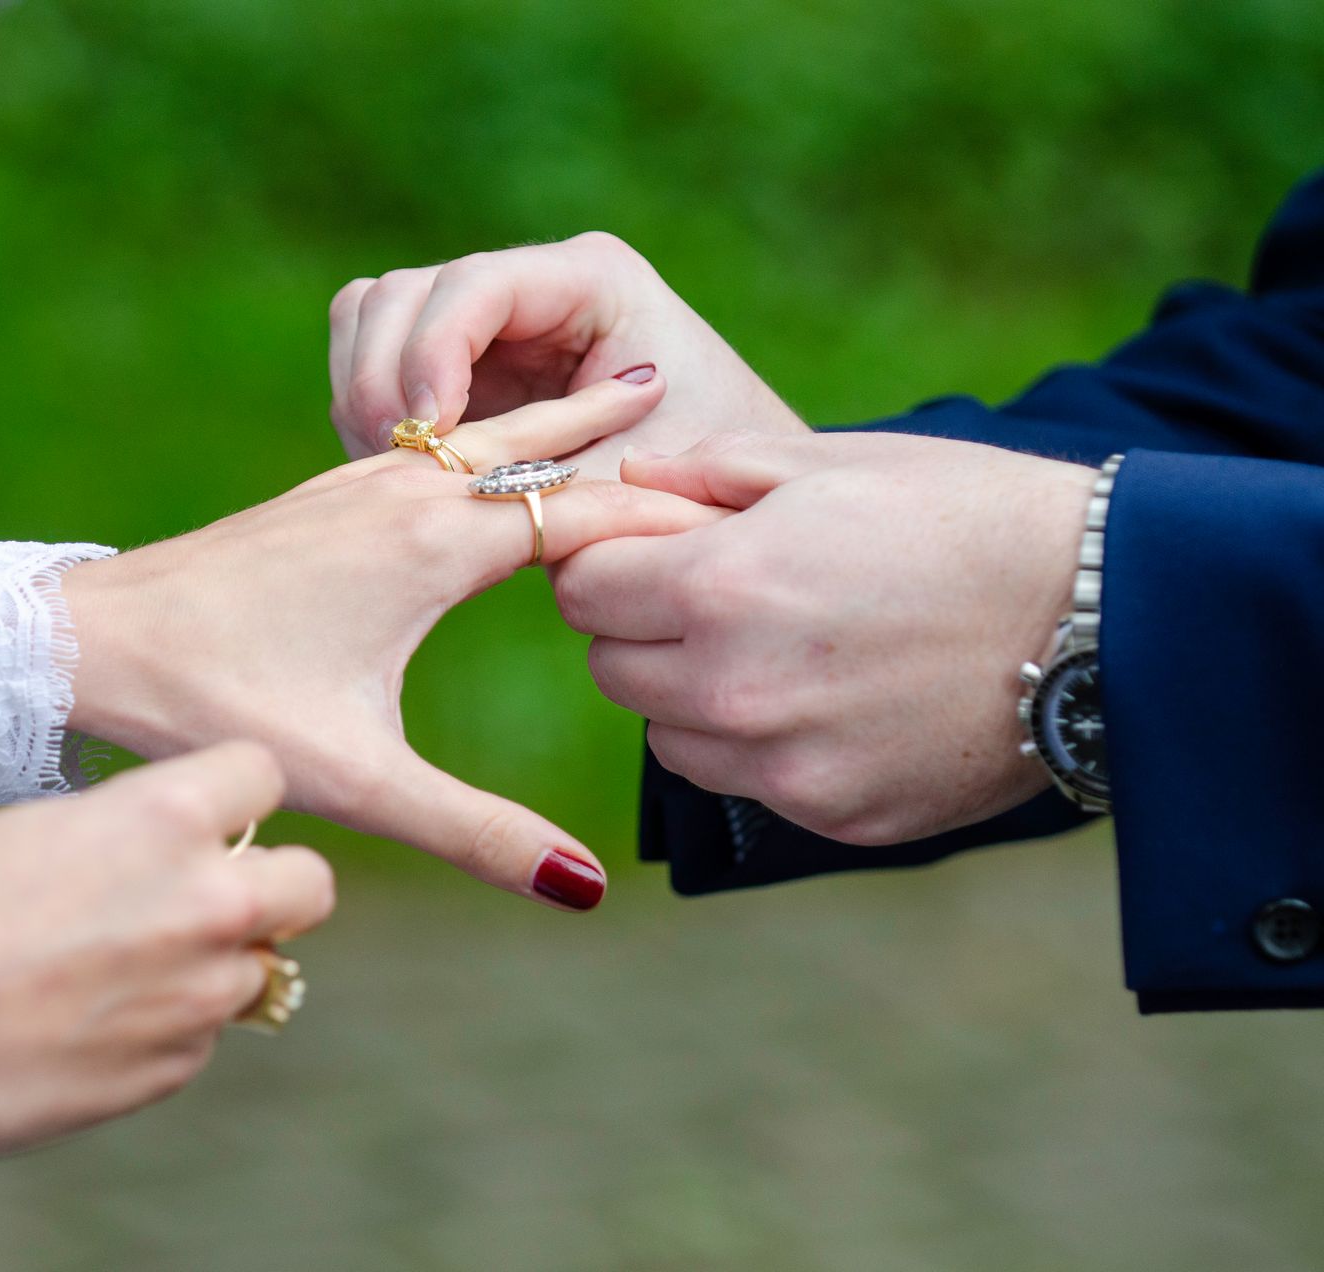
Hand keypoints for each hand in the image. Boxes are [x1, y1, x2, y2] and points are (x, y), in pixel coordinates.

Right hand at [0, 742, 331, 1156]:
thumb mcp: (23, 831)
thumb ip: (116, 836)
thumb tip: (144, 851)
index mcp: (164, 818)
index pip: (264, 772)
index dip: (235, 791)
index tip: (210, 809)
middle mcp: (204, 903)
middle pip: (309, 883)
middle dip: (272, 884)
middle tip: (208, 894)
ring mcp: (196, 996)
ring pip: (255, 970)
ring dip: (208, 965)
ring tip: (113, 969)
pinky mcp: (170, 1070)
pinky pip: (197, 1038)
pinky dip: (160, 1029)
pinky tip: (82, 1024)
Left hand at [64, 376, 721, 908]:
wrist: (95, 639)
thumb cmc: (221, 702)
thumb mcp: (361, 778)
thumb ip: (478, 832)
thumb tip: (582, 888)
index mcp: (434, 544)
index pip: (584, 513)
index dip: (663, 517)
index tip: (739, 510)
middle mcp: (406, 492)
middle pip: (541, 443)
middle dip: (617, 430)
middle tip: (693, 390)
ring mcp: (360, 480)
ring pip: (486, 434)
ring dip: (555, 418)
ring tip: (619, 389)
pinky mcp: (325, 491)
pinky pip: (434, 444)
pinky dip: (491, 435)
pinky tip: (489, 442)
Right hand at [328, 233, 808, 477]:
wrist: (719, 494)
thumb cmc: (694, 484)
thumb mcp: (627, 486)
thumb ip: (545, 483)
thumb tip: (446, 506)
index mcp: (591, 280)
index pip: (473, 286)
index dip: (431, 355)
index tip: (429, 436)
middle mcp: (530, 281)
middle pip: (402, 293)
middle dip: (385, 380)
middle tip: (404, 464)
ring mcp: (485, 315)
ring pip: (372, 316)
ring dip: (366, 394)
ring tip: (402, 472)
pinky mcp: (457, 357)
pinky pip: (375, 360)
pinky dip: (371, 411)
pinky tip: (405, 472)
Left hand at [554, 430, 1099, 843]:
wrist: (1101, 613)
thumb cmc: (963, 515)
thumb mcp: (829, 463)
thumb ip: (705, 473)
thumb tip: (626, 486)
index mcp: (720, 586)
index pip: (583, 591)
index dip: (610, 563)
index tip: (649, 552)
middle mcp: (734, 688)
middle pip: (610, 668)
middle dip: (642, 629)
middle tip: (715, 596)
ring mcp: (783, 764)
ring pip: (666, 737)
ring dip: (691, 696)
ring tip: (777, 648)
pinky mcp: (831, 812)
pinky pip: (743, 782)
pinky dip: (759, 747)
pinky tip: (828, 700)